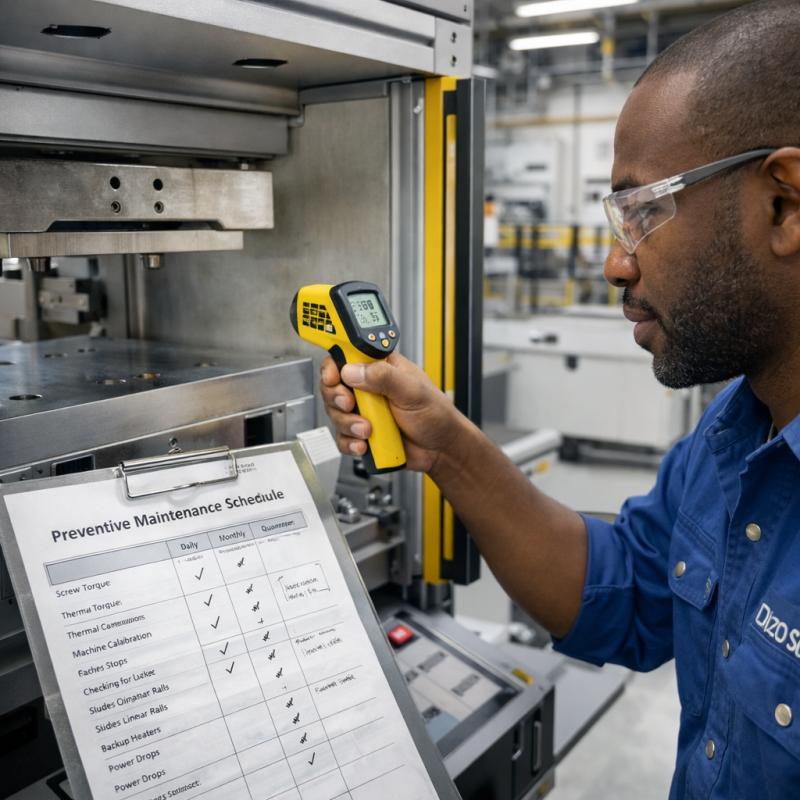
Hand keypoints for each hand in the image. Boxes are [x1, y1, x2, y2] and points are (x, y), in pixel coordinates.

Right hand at [320, 351, 465, 472]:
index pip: (346, 357)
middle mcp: (368, 388)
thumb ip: (384, 377)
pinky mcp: (362, 434)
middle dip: (338, 398)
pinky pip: (342, 438)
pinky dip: (350, 443)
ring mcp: (364, 412)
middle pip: (333, 387)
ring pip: (336, 414)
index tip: (334, 377)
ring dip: (348, 424)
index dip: (334, 366)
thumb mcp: (412, 390)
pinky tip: (364, 444)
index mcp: (380, 368)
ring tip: (368, 430)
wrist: (441, 449)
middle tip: (350, 404)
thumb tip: (354, 371)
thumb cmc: (435, 414)